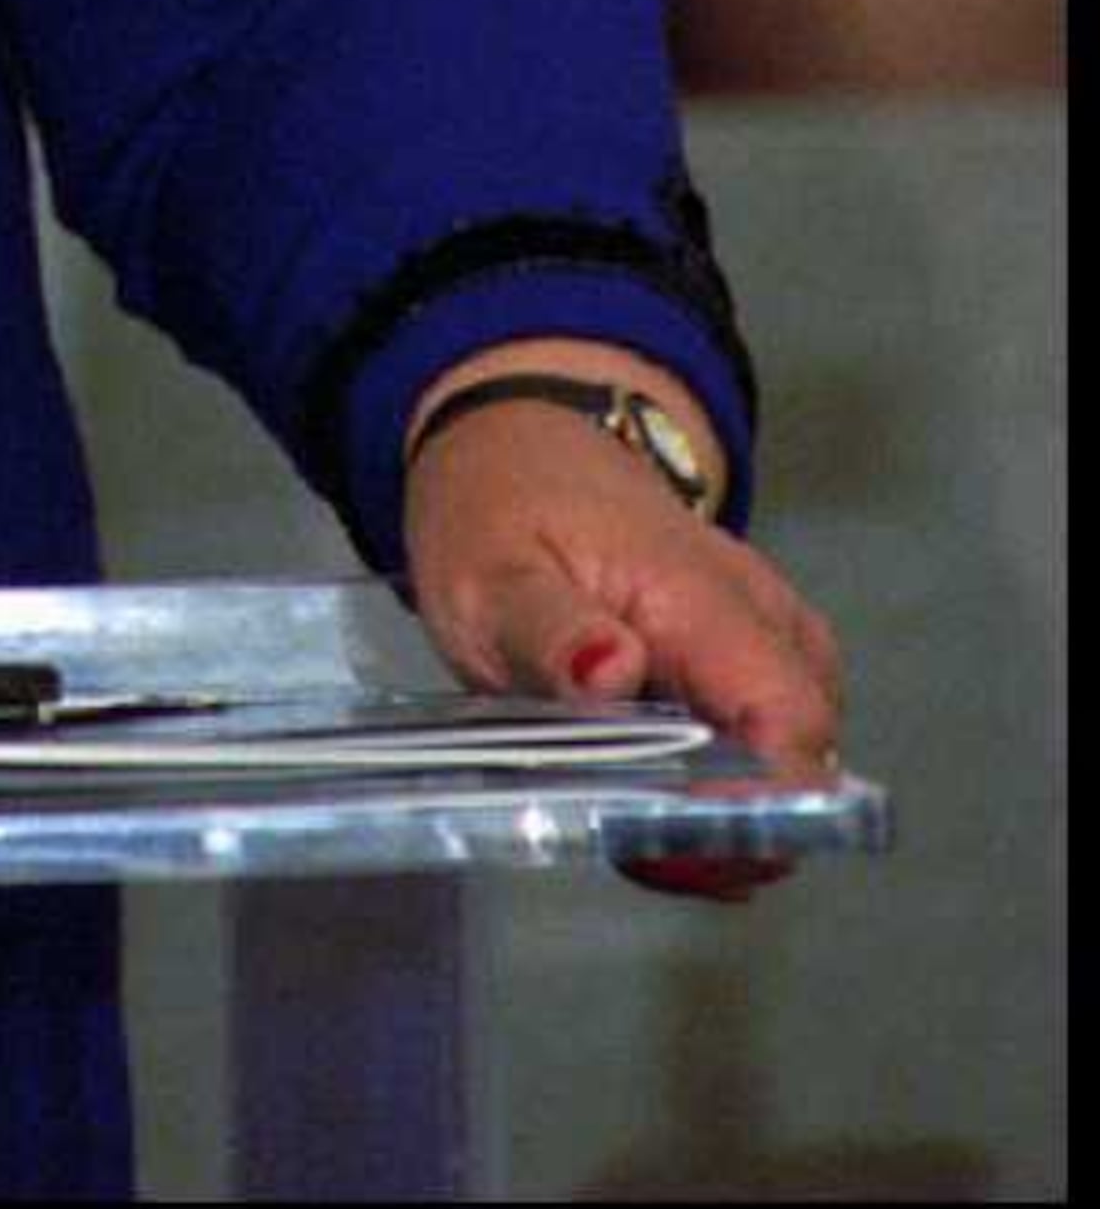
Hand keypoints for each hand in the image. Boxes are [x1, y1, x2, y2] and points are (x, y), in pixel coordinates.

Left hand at [402, 366, 841, 903]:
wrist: (512, 448)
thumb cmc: (497, 510)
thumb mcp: (487, 575)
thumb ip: (548, 631)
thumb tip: (614, 672)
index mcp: (699, 591)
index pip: (789, 717)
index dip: (762, 802)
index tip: (690, 844)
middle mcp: (759, 613)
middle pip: (805, 754)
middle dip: (737, 826)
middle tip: (638, 843)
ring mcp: (764, 634)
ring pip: (792, 758)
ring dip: (727, 814)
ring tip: (636, 822)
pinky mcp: (750, 658)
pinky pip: (766, 744)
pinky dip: (720, 791)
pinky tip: (656, 800)